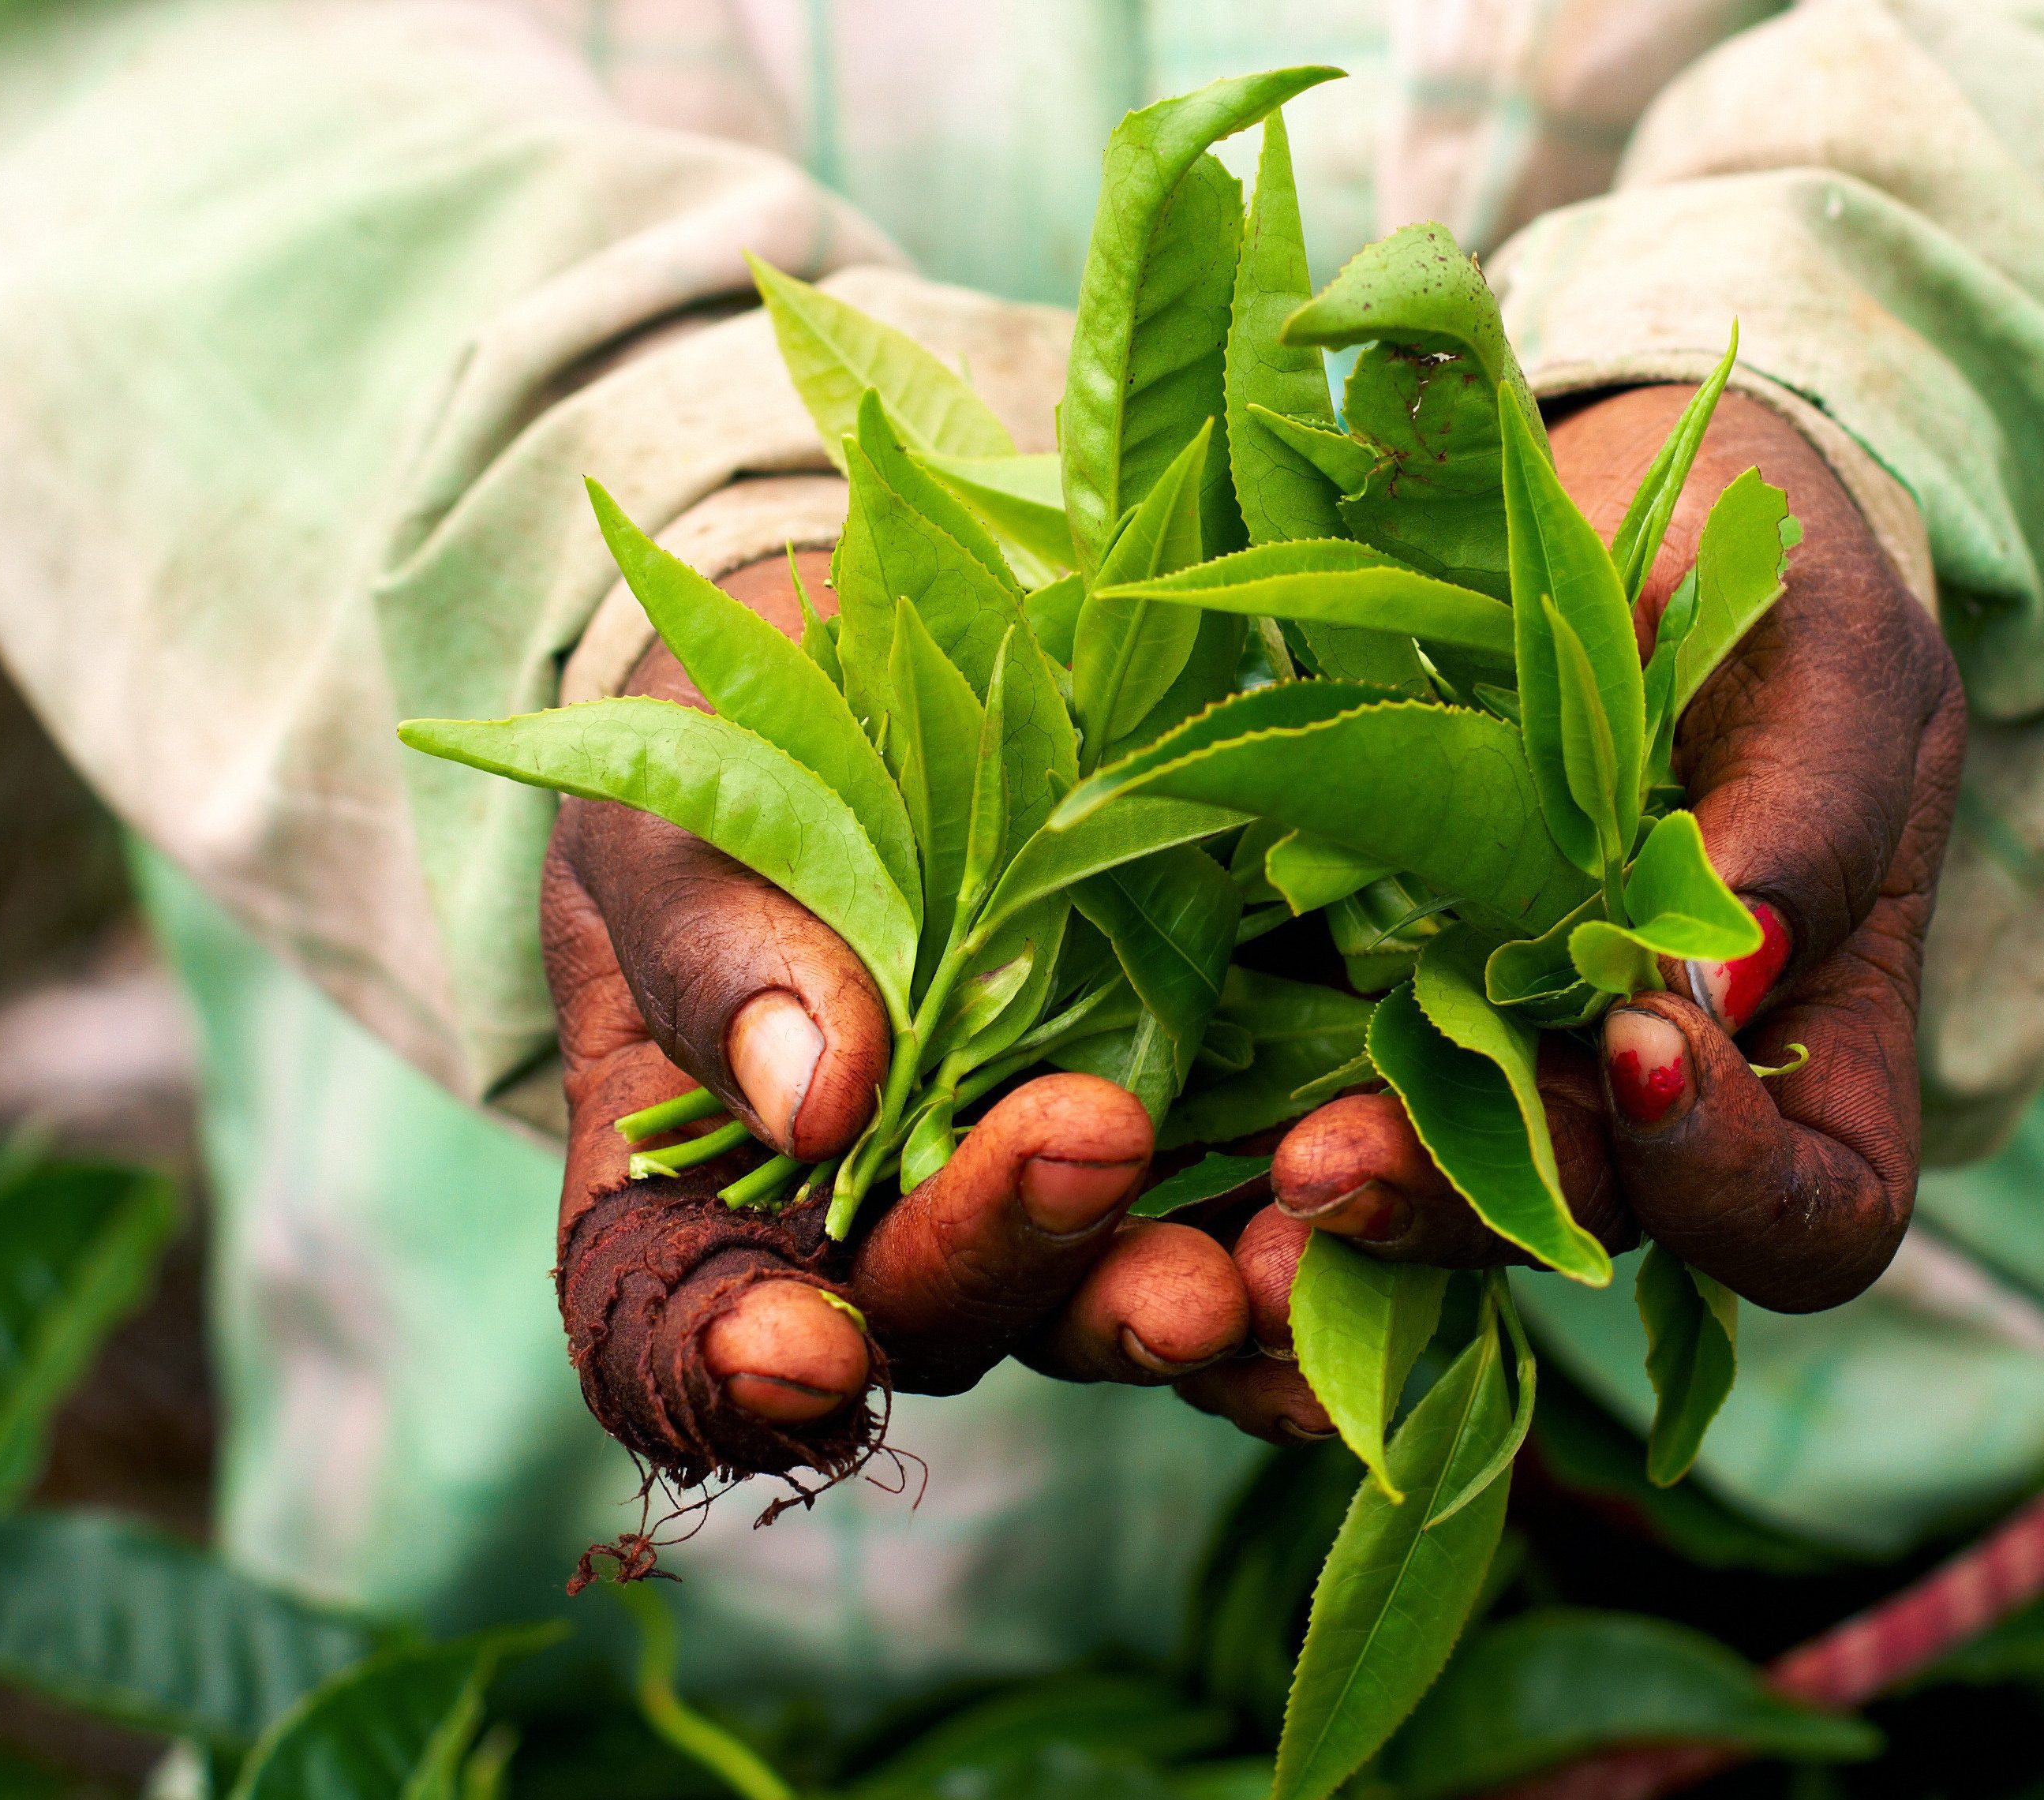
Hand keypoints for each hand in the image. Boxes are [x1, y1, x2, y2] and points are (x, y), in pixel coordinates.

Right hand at [544, 553, 1255, 1480]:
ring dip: (1187, 1299)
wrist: (890, 670)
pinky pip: (1260, 1221)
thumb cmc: (732, 758)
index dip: (727, 1373)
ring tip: (1251, 1256)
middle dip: (1020, 1259)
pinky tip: (1361, 1208)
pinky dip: (1321, 1240)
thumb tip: (814, 1097)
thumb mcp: (683, 811)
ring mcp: (1048, 1197)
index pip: (682, 1337)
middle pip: (940, 1315)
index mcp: (698, 1191)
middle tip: (1093, 1155)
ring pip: (1109, 1301)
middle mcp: (882, 1234)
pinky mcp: (1199, 1131)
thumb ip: (718, 945)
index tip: (793, 1351)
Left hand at [1181, 386, 1964, 1443]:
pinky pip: (1324, 1093)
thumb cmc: (1772, 572)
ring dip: (1350, 1190)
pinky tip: (1181, 1111)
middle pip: (1587, 1225)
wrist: (1617, 503)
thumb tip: (1725, 987)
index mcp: (1816, 1046)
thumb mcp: (1827, 654)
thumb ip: (1809, 811)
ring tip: (1262, 1165)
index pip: (1813, 1216)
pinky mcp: (1374, 997)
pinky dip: (1259, 1112)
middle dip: (1468, 1206)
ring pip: (1436, 1189)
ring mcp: (1509, 1060)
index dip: (1735, 1185)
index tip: (1644, 1046)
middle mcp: (1656, 1097)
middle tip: (1334, 1163)